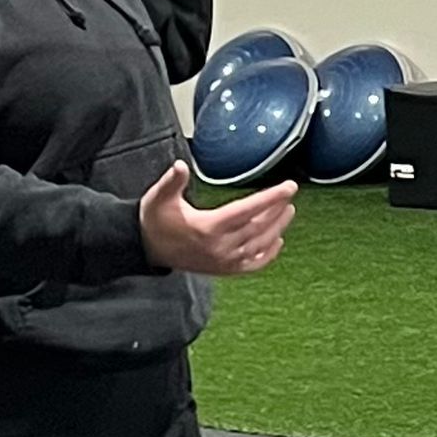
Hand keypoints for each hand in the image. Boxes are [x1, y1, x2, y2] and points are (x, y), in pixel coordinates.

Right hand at [139, 163, 295, 275]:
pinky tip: (277, 242)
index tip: (288, 188)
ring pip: (259, 245)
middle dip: (277, 209)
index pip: (248, 210)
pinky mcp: (223, 270)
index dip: (271, 198)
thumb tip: (180, 166)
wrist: (147, 248)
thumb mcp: (159, 197)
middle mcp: (219, 247)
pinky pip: (252, 265)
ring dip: (277, 228)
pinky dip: (267, 255)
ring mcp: (223, 261)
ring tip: (288, 211)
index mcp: (208, 227)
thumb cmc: (155, 220)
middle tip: (289, 194)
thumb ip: (172, 181)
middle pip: (258, 227)